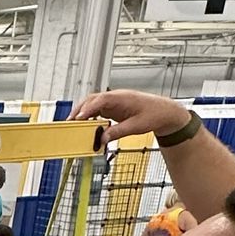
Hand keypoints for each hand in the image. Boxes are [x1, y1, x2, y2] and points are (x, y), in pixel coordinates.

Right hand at [72, 89, 193, 145]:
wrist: (164, 112)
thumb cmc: (154, 114)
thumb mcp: (136, 127)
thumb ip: (118, 132)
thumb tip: (102, 138)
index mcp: (121, 97)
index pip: (100, 100)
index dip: (87, 108)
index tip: (78, 117)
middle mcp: (115, 97)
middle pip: (92, 100)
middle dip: (79, 110)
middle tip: (70, 122)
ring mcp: (114, 102)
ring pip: (93, 104)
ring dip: (83, 112)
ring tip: (73, 124)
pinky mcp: (113, 108)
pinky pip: (98, 110)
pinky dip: (90, 116)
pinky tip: (86, 125)